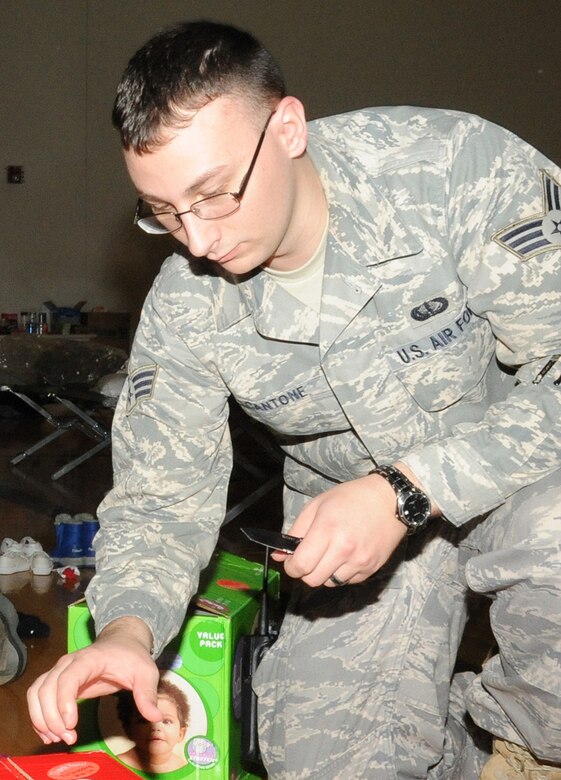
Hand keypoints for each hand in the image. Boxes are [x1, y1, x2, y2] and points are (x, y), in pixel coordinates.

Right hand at [27, 616, 161, 745]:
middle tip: (68, 738)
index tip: (71, 724)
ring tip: (57, 738)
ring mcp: (60, 671)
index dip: (64, 701)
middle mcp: (68, 663)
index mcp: (89, 659)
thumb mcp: (145, 672)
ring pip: (36, 692)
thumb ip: (147, 693)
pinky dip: (38, 716)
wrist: (122, 642)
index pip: (68, 677)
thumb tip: (154, 716)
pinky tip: (50, 734)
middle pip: (46, 687)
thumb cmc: (132, 656)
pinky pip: (38, 697)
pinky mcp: (57, 681)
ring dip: (41, 718)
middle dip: (51, 717)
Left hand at [272, 473, 407, 586]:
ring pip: (329, 583)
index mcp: (327, 529)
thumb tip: (279, 556)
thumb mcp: (317, 505)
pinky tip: (346, 555)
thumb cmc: (351, 498)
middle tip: (309, 557)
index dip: (290, 567)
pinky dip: (341, 573)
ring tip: (330, 553)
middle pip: (312, 580)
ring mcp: (359, 561)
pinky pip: (347, 582)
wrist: (390, 499)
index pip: (300, 565)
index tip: (291, 561)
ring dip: (324, 573)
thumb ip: (295, 531)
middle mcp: (344, 549)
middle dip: (305, 572)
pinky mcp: (371, 569)